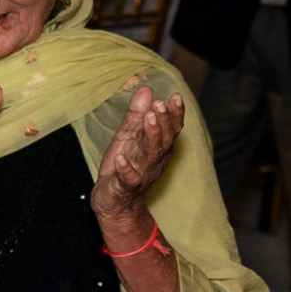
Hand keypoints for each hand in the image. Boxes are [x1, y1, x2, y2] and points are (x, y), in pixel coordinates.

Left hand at [92, 84, 183, 222]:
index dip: (174, 114)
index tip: (175, 96)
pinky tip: (120, 158)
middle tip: (160, 103)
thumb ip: (136, 115)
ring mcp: (141, 173)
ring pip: (151, 155)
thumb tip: (147, 89)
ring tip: (148, 119)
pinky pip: (128, 178)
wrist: (114, 202)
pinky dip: (125, 168)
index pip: (170, 129)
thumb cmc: (122, 166)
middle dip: (164, 121)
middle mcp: (154, 160)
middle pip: (164, 139)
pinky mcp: (125, 186)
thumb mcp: (127, 136)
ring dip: (151, 136)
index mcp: (156, 147)